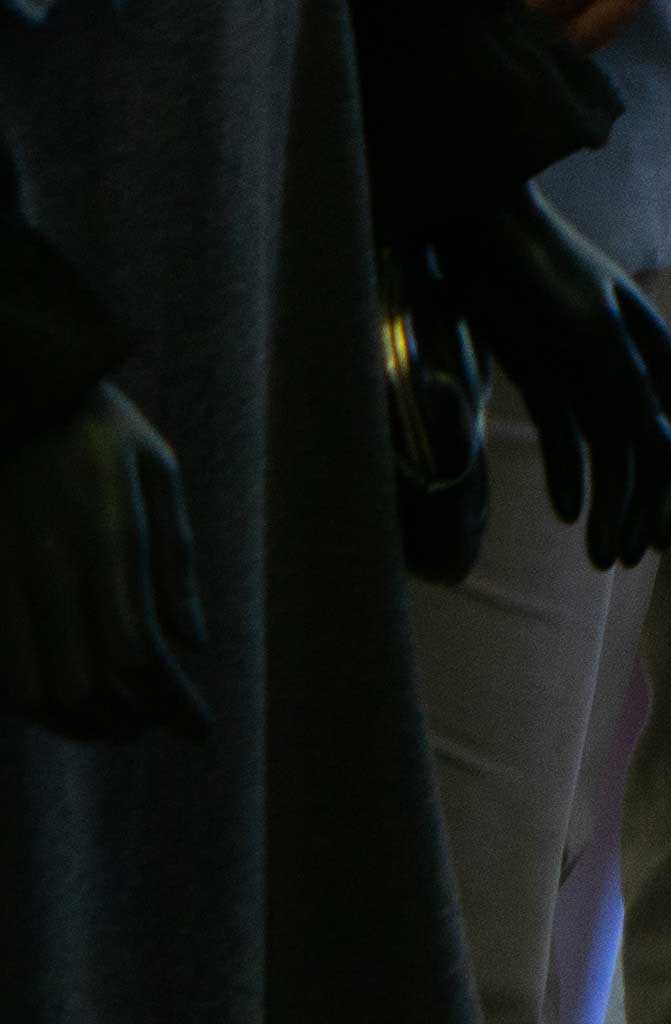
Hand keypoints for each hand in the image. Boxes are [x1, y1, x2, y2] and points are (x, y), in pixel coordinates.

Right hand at [0, 385, 203, 742]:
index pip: (137, 652)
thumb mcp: (157, 472)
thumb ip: (175, 561)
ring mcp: (4, 579)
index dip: (169, 703)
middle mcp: (50, 568)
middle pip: (85, 685)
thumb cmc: (97, 429)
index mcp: (108, 538)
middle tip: (157, 728)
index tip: (198, 730)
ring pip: (33, 690)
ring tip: (115, 725)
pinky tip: (65, 700)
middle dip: (126, 721)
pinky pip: (0, 668)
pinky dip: (32, 701)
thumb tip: (192, 645)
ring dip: (77, 724)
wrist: (10, 393)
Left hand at [420, 185, 670, 570]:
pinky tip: (564, 509)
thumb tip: (666, 447)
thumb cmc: (537, 271)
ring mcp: (584, 369)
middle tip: (624, 561)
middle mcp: (626, 364)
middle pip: (647, 449)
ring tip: (594, 555)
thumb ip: (627, 387)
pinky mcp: (543, 371)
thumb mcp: (588, 329)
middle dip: (641, 506)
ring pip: (606, 449)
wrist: (473, 226)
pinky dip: (570, 472)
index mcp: (650, 350)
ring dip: (606, 501)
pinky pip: (566, 434)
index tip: (661, 541)